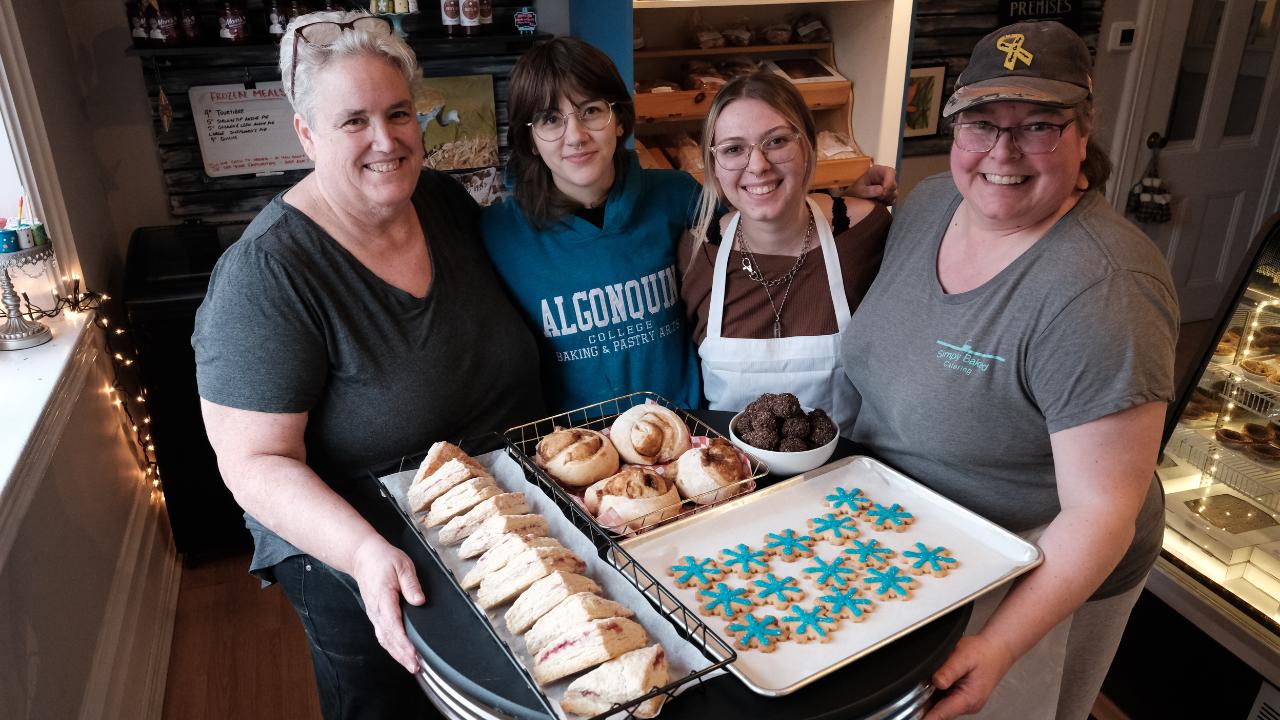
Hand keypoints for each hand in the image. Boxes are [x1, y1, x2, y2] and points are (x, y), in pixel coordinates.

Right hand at [350, 535, 426, 672]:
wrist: (362, 556)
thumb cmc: (382, 559)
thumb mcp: (402, 565)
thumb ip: (411, 584)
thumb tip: (419, 600)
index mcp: (383, 598)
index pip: (393, 625)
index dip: (403, 642)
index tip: (413, 653)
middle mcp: (376, 610)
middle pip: (388, 638)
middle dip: (402, 655)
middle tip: (416, 667)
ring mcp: (374, 614)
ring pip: (384, 640)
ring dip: (397, 655)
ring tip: (412, 666)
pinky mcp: (375, 615)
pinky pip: (383, 635)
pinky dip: (392, 648)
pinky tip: (401, 655)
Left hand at [850, 164, 898, 204]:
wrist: (852, 197)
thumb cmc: (854, 190)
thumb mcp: (857, 190)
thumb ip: (868, 190)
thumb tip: (881, 190)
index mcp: (877, 171)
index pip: (890, 172)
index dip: (889, 181)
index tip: (884, 191)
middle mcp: (884, 177)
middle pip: (893, 184)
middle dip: (886, 192)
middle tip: (877, 198)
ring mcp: (887, 186)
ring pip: (894, 193)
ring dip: (886, 198)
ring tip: (875, 200)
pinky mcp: (888, 195)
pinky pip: (892, 200)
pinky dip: (886, 203)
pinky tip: (878, 203)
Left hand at [923, 633, 1016, 719]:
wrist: (997, 649)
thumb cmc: (983, 652)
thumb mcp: (963, 656)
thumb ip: (949, 670)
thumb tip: (936, 682)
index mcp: (968, 698)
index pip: (942, 714)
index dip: (927, 717)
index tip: (916, 718)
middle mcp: (969, 705)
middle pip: (941, 712)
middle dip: (926, 706)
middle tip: (915, 693)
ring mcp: (968, 703)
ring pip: (943, 708)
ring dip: (933, 700)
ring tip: (927, 685)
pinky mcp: (966, 699)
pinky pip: (948, 702)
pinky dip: (939, 696)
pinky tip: (937, 684)